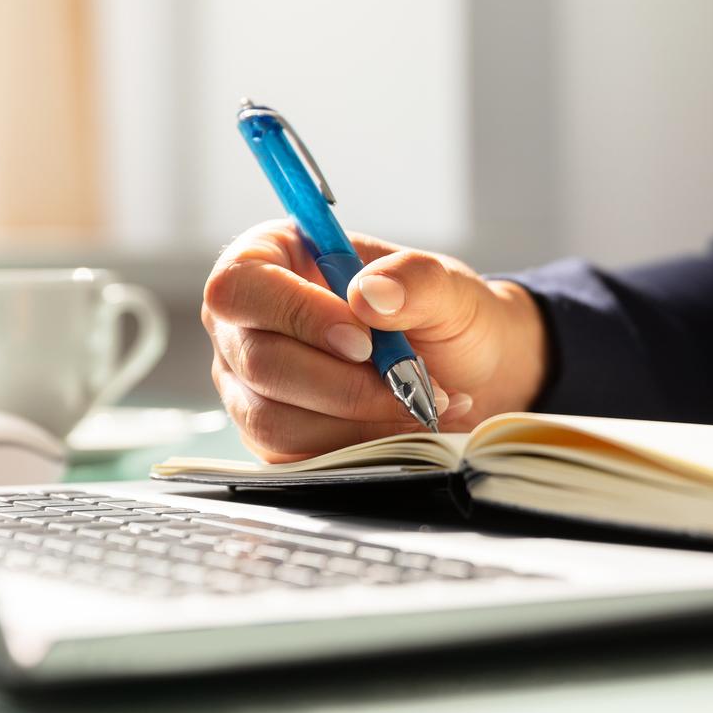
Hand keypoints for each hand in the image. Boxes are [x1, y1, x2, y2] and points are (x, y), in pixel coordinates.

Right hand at [202, 220, 547, 461]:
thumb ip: (414, 279)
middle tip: (407, 382)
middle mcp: (247, 322)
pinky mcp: (271, 436)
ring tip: (416, 404)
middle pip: (257, 360)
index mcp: (272, 258)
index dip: (297, 315)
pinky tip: (401, 427)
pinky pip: (293, 455)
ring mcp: (251, 383)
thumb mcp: (447, 286)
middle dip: (341, 382)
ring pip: (272, 417)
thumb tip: (369, 295)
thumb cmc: (444, 317)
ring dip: (354, 419)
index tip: (363, 341)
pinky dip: (355, 446)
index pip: (242, 285)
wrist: (470, 375)